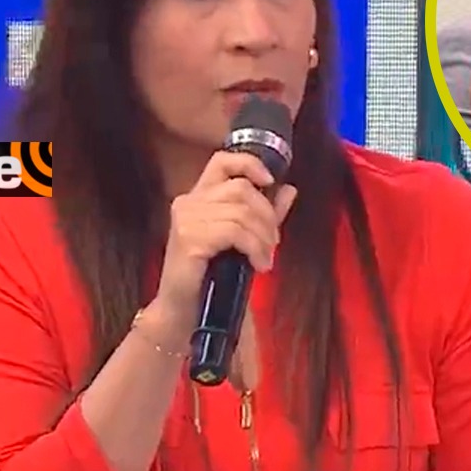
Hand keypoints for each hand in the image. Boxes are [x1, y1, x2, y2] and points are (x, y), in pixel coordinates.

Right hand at [151, 151, 297, 332]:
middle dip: (267, 215)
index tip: (269, 181)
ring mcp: (186, 219)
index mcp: (198, 196)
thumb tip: (288, 189)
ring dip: (263, 237)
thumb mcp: (242, 239)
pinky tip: (259, 265)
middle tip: (273, 242)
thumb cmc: (210, 275)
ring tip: (266, 257)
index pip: (222, 161)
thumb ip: (264, 213)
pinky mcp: (189, 238)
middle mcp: (189, 202)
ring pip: (241, 212)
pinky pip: (235, 232)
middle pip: (241, 188)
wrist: (182, 309)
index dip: (249, 164)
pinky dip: (254, 248)